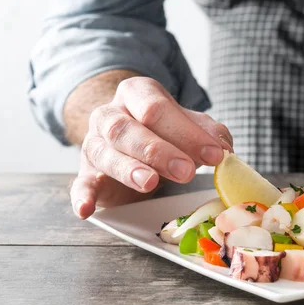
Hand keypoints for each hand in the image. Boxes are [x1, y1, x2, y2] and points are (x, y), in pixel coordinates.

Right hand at [70, 77, 232, 218]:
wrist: (129, 140)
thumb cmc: (163, 132)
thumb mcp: (188, 127)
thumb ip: (207, 133)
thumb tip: (223, 146)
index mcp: (137, 94)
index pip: (156, 108)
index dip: (186, 132)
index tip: (214, 155)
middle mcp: (110, 115)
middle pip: (127, 129)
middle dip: (158, 150)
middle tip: (187, 171)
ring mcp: (94, 144)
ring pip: (105, 153)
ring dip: (128, 169)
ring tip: (149, 183)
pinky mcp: (87, 174)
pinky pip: (80, 184)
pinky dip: (81, 196)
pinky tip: (86, 209)